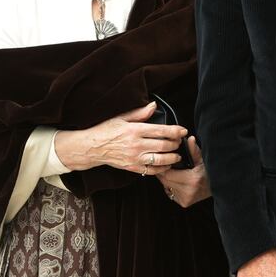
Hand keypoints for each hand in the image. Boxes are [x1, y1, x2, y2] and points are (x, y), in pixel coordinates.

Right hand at [53, 101, 184, 174]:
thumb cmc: (105, 130)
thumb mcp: (121, 118)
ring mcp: (134, 158)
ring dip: (172, 158)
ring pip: (160, 160)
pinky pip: (151, 171)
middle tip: (180, 142)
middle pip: (164, 145)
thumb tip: (154, 105)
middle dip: (175, 144)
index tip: (183, 130)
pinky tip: (166, 164)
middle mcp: (136, 145)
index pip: (161, 130)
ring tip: (176, 155)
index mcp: (135, 130)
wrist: (92, 147)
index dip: (175, 130)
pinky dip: (162, 169)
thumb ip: (139, 113)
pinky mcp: (132, 168)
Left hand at [159, 137, 210, 207]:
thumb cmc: (210, 173)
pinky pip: (171, 192)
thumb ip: (194, 150)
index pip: (167, 174)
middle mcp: (188, 192)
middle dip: (163, 172)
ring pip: (167, 186)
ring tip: (174, 172)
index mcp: (192, 181)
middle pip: (165, 181)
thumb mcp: (203, 160)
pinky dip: (171, 186)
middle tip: (166, 165)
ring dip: (167, 179)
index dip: (164, 167)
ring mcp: (186, 199)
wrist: (218, 188)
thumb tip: (190, 139)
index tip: (165, 161)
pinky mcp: (184, 203)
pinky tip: (178, 181)